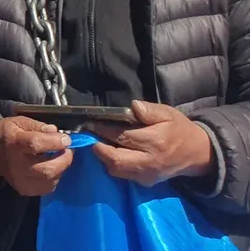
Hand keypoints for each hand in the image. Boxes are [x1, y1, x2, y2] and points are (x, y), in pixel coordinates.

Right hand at [0, 116, 73, 195]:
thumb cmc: (6, 134)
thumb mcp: (18, 122)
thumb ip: (37, 126)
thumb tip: (55, 131)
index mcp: (13, 142)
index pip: (36, 144)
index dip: (55, 142)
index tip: (67, 139)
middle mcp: (16, 164)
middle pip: (46, 168)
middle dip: (64, 159)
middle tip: (68, 150)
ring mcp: (20, 180)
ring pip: (49, 180)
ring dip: (61, 168)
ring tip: (60, 158)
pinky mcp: (24, 189)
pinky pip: (47, 187)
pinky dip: (55, 177)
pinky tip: (52, 168)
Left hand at [87, 100, 213, 186]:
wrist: (197, 154)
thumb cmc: (179, 130)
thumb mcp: (169, 114)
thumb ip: (150, 110)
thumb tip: (133, 106)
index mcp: (156, 141)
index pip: (123, 136)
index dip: (103, 130)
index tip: (90, 123)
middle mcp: (150, 160)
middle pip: (116, 158)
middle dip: (98, 147)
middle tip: (90, 135)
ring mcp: (148, 174)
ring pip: (116, 169)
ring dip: (104, 157)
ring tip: (99, 143)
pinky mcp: (146, 182)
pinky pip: (123, 176)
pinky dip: (113, 165)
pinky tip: (112, 153)